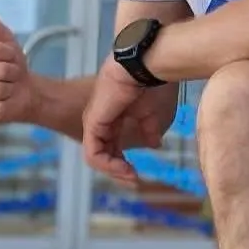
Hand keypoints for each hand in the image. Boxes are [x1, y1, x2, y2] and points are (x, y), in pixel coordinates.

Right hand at [0, 0, 34, 124]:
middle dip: (12, 72)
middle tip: (10, 75)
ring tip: (7, 87)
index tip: (8, 57)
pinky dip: (7, 105)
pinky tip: (4, 102)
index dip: (10, 54)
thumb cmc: (11, 62)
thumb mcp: (2, 37)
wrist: (24, 90)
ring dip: (11, 88)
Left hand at [82, 58, 149, 186]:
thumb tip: (154, 145)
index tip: (138, 176)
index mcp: (114, 116)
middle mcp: (102, 120)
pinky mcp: (93, 123)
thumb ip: (150, 130)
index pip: (113, 146)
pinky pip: (93, 153)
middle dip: (118, 171)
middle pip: (103, 153)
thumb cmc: (151, 84)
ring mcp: (95, 122)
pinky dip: (108, 165)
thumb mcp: (153, 114)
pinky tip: (125, 168)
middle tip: (134, 182)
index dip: (123, 163)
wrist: (145, 66)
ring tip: (131, 176)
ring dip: (114, 171)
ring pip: (96, 157)